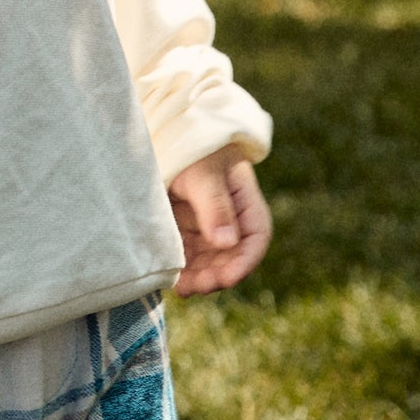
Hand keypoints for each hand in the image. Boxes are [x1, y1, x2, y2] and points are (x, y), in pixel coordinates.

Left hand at [168, 143, 272, 294]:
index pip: (255, 238)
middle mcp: (228, 218)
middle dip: (217, 275)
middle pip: (231, 256)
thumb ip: (215, 206)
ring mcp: (206, 224)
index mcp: (244, 201)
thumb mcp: (203, 174)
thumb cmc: (192, 147)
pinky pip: (188, 254)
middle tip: (197, 287)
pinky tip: (172, 280)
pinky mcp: (184, 228)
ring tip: (183, 289)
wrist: (164, 131)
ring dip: (199, 277)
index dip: (244, 262)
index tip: (227, 279)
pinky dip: (183, 269)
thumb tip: (227, 243)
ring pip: (209, 260)